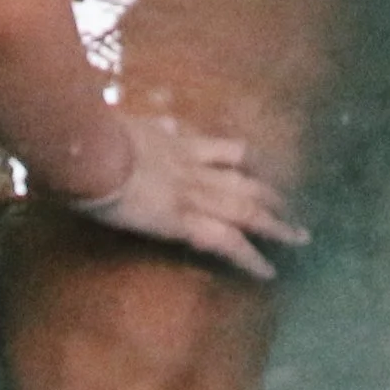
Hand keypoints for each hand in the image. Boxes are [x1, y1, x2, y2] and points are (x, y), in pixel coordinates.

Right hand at [70, 120, 306, 277]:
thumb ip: (141, 123)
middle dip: (271, 192)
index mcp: (176, 141)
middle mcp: (193, 164)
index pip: (221, 150)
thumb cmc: (92, 134)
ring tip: (299, 237)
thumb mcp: (122, 122)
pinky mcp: (187, 221)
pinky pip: (228, 242)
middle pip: (244, 177)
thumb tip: (150, 116)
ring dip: (277, 223)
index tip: (259, 169)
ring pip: (248, 208)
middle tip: (293, 204)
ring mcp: (194, 192)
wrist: (90, 147)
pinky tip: (268, 272)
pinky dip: (250, 258)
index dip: (244, 161)